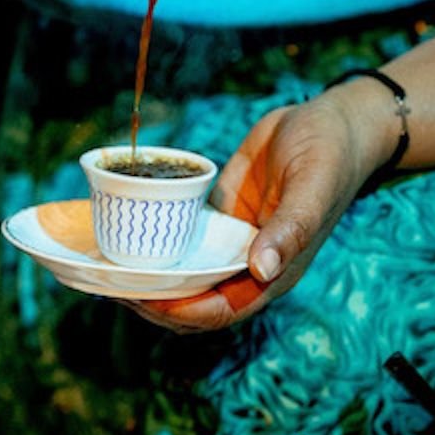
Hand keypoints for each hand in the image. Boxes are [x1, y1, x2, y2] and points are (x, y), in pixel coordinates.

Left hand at [126, 86, 397, 333]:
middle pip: (193, 302)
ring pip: (184, 275)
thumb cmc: (329, 156)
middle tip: (107, 280)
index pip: (219, 312)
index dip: (179, 313)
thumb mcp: (312, 187)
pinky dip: (156, 242)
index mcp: (274, 273)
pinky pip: (183, 239)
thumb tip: (262, 270)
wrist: (331, 122)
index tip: (140, 298)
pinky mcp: (220, 217)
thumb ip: (291, 229)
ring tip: (104, 263)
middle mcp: (249, 265)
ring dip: (149, 277)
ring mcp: (231, 242)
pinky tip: (124, 230)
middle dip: (152, 300)